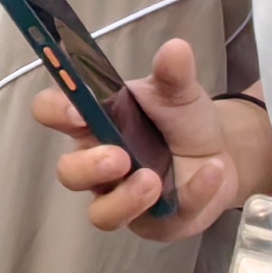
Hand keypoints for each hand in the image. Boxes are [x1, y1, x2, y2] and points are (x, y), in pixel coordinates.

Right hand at [37, 38, 260, 240]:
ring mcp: (121, 197)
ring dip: (124, 199)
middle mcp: (97, 163)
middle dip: (89, 167)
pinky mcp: (151, 223)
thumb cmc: (181, 121)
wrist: (219, 154)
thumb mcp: (179, 91)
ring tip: (154, 181)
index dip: (55, 111)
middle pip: (69, 173)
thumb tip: (175, 48)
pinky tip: (211, 174)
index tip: (76, 110)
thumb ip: (173, 73)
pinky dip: (189, 196)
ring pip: (102, 213)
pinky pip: (158, 222)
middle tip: (119, 157)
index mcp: (93, 121)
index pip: (52, 112)